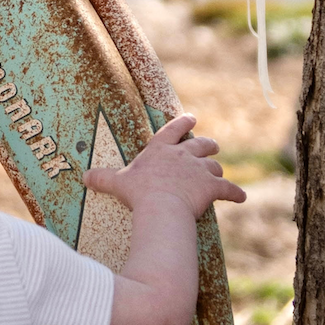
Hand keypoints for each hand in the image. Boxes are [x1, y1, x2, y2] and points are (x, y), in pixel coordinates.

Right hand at [82, 114, 246, 217]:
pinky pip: (228, 189)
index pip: (173, 129)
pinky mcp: (212, 187)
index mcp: (161, 150)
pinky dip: (235, 193)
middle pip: (201, 145)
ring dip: (216, 170)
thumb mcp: (118, 184)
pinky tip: (240, 197)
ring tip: (218, 174)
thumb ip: (103, 178)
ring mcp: (200, 171)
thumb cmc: (139, 193)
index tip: (191, 117)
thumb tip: (83, 177)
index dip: (183, 122)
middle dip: (207, 145)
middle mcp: (184, 156)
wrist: (161, 206)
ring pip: (214, 167)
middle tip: (212, 146)